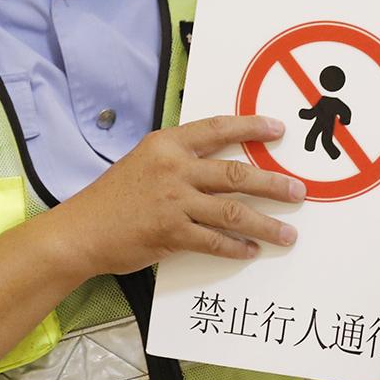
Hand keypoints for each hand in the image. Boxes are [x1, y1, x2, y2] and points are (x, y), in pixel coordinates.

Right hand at [51, 114, 304, 277]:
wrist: (82, 230)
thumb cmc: (113, 197)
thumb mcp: (144, 163)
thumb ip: (180, 160)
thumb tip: (221, 166)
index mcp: (167, 144)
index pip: (217, 129)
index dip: (251, 127)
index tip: (278, 129)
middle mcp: (174, 168)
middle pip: (237, 174)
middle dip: (273, 183)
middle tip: (298, 191)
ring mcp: (173, 201)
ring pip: (234, 212)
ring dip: (266, 224)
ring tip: (287, 233)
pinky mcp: (171, 233)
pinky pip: (215, 241)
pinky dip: (236, 248)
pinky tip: (251, 252)